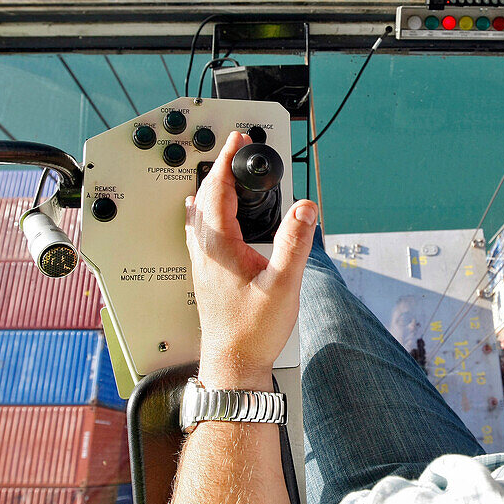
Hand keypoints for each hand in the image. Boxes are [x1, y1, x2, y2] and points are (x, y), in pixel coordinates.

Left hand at [185, 131, 317, 388]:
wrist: (234, 363)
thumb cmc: (253, 331)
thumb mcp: (283, 284)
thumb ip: (295, 242)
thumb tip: (306, 208)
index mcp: (219, 246)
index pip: (217, 189)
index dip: (227, 160)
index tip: (237, 140)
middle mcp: (205, 251)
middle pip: (204, 197)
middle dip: (218, 169)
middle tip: (234, 150)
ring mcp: (202, 264)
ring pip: (198, 215)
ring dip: (209, 189)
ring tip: (221, 174)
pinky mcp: (206, 276)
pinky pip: (199, 232)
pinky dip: (205, 212)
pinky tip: (208, 218)